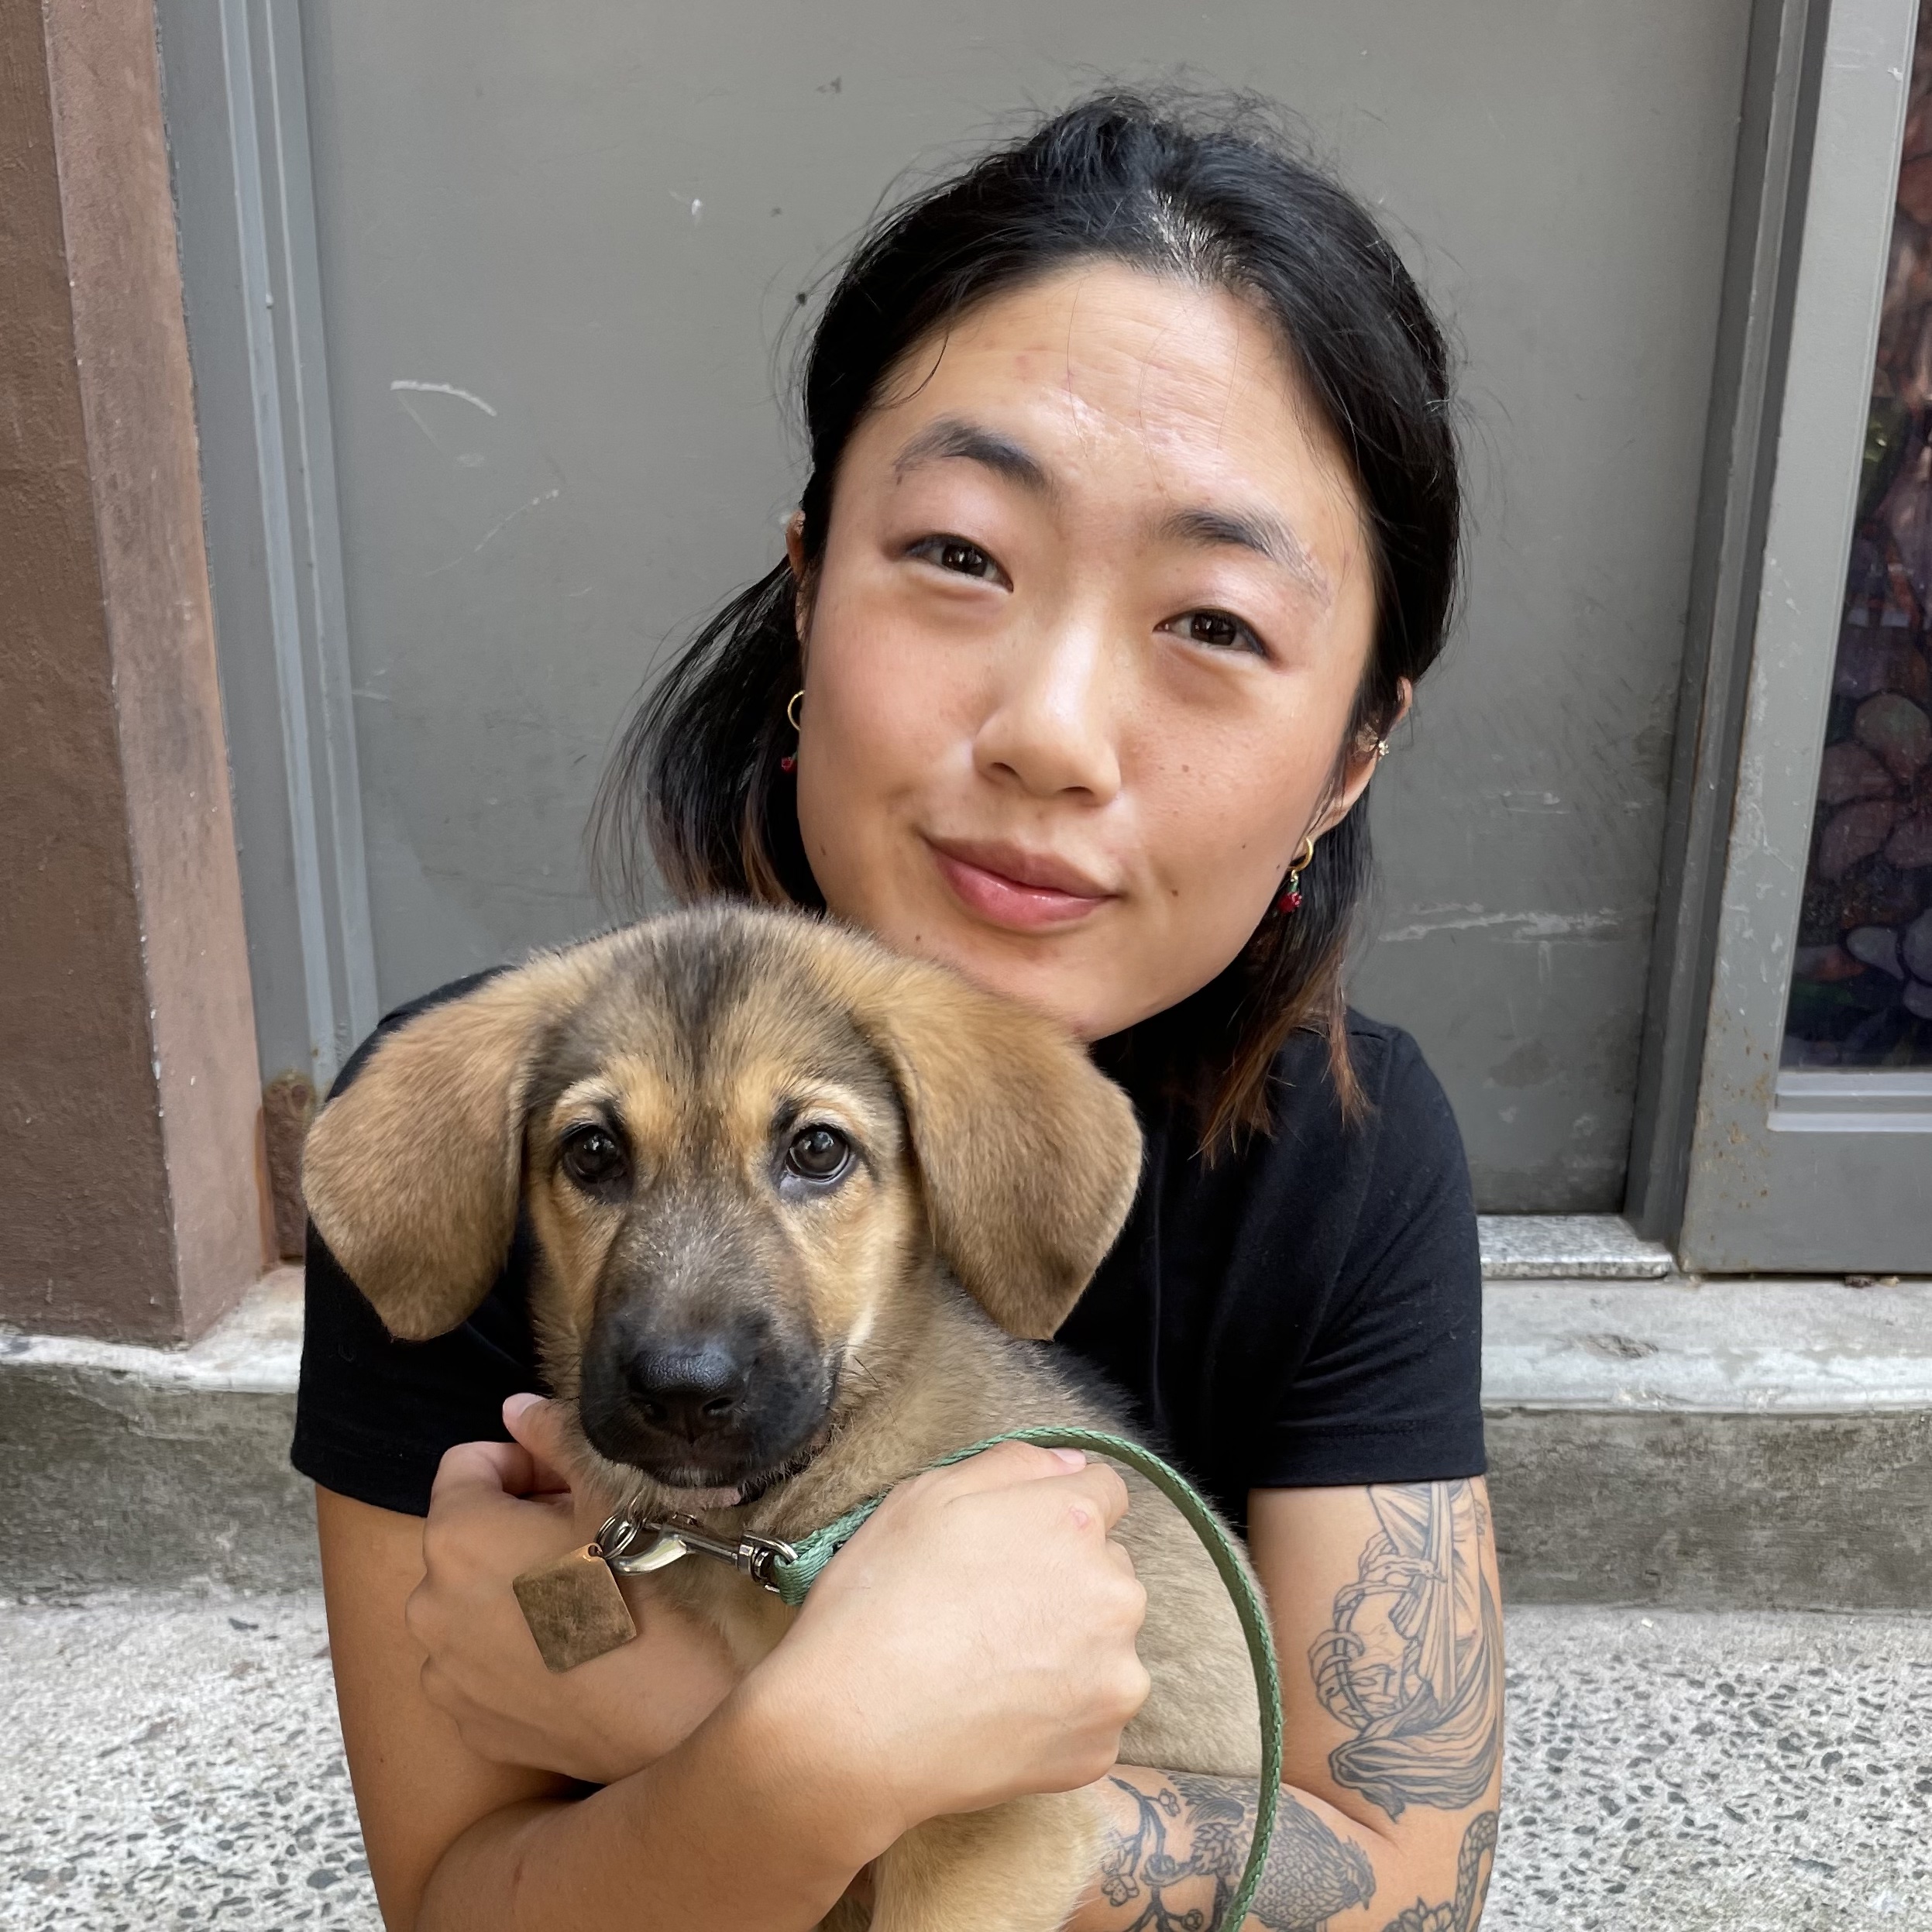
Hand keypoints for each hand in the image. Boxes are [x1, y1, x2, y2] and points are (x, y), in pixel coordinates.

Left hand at [405, 1393, 739, 1783]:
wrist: (674, 1721)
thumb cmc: (649, 1595)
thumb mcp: (612, 1497)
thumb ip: (555, 1438)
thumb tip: (516, 1407)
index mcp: (457, 1536)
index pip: (466, 1463)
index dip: (522, 1463)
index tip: (570, 1486)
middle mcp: (428, 1603)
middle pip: (466, 1534)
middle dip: (516, 1525)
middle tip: (589, 1539)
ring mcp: (442, 1671)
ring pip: (469, 1598)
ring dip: (511, 1587)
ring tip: (582, 1599)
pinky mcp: (466, 1722)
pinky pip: (475, 1661)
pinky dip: (511, 1648)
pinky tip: (571, 1653)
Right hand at [751, 1441, 1150, 1846]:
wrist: (852, 1735)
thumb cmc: (878, 1603)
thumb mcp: (924, 1498)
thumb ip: (1010, 1466)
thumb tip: (1070, 1465)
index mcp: (1074, 1524)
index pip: (1105, 1494)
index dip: (1055, 1513)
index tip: (1015, 1544)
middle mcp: (1114, 1597)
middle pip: (1108, 1572)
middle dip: (1064, 1581)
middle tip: (990, 1610)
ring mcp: (1115, 1679)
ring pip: (1106, 1646)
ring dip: (1068, 1650)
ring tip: (990, 1670)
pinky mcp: (1101, 1748)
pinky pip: (1091, 1716)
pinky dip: (1057, 1716)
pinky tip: (997, 1716)